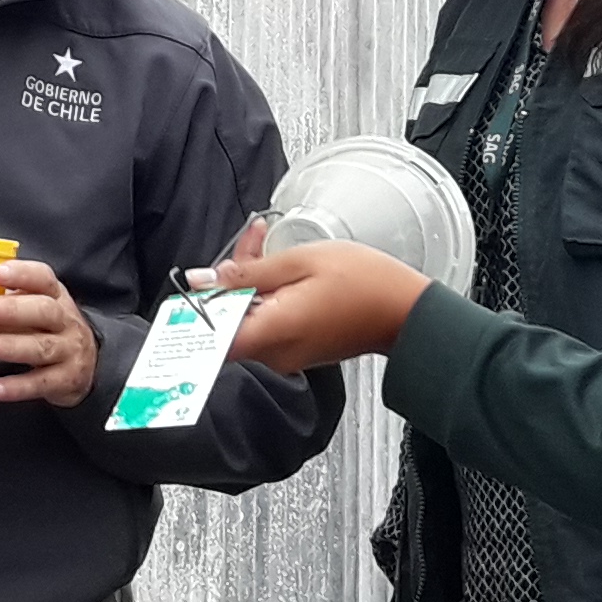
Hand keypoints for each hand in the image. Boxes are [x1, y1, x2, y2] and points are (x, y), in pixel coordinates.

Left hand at [0, 260, 100, 406]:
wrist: (87, 364)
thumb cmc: (48, 328)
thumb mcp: (35, 306)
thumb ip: (8, 297)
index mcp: (55, 296)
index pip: (43, 279)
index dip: (22, 274)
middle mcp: (66, 321)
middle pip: (43, 311)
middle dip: (11, 310)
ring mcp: (69, 351)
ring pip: (41, 348)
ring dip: (8, 346)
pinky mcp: (65, 380)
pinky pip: (40, 384)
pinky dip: (16, 387)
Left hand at [215, 222, 427, 376]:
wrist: (407, 310)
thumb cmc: (366, 283)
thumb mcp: (301, 261)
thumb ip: (249, 272)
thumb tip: (206, 279)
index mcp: (272, 332)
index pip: (210, 340)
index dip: (194, 314)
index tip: (194, 287)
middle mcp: (275, 353)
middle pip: (227, 324)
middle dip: (228, 283)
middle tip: (250, 246)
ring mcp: (287, 356)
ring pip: (247, 322)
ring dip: (249, 286)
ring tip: (268, 249)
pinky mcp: (297, 351)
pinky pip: (267, 326)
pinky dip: (266, 298)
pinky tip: (282, 271)